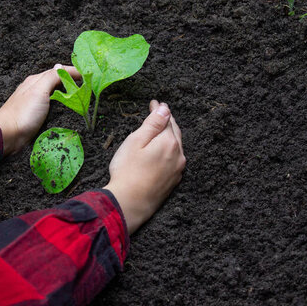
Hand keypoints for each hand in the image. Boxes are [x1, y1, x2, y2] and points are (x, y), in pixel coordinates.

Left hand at [0, 65, 80, 156]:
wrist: (7, 135)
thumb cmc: (23, 112)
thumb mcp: (39, 90)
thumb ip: (51, 77)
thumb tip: (61, 65)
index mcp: (36, 80)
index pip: (58, 71)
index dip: (73, 72)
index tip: (89, 75)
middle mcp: (35, 89)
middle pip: (56, 82)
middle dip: (71, 81)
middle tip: (88, 85)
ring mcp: (35, 103)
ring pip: (54, 94)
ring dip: (66, 93)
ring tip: (81, 95)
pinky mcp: (35, 116)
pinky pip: (52, 106)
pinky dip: (61, 104)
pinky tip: (66, 109)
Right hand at [104, 100, 185, 233]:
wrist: (130, 203)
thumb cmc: (128, 170)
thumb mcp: (136, 141)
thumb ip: (152, 124)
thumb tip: (165, 108)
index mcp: (169, 142)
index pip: (167, 119)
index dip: (159, 109)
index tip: (154, 102)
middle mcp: (178, 155)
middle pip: (175, 132)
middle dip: (167, 121)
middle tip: (159, 112)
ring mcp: (177, 169)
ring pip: (176, 146)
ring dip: (170, 136)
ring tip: (162, 129)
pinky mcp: (173, 181)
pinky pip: (175, 159)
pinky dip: (169, 150)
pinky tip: (162, 151)